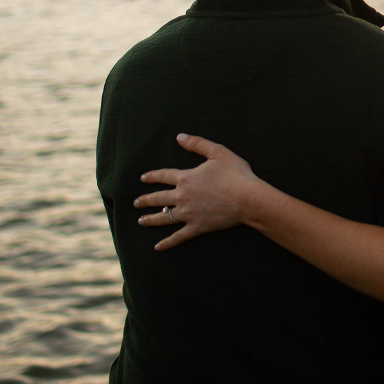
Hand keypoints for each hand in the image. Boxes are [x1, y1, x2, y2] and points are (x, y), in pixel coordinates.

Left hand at [134, 134, 262, 250]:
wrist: (248, 198)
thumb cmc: (235, 174)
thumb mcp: (218, 152)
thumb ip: (197, 144)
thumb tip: (179, 136)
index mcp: (186, 178)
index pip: (163, 176)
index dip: (152, 176)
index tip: (143, 178)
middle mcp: (182, 196)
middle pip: (158, 198)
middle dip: (145, 200)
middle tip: (136, 203)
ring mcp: (188, 214)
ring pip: (164, 218)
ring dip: (151, 219)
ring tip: (141, 221)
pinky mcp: (197, 227)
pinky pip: (178, 236)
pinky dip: (167, 243)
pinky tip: (158, 247)